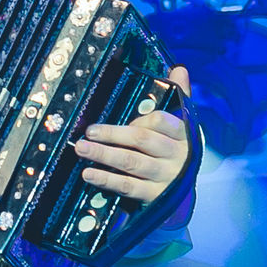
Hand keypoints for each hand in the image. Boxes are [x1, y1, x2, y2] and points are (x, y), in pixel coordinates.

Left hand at [73, 65, 191, 203]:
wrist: (185, 194)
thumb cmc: (176, 151)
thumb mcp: (183, 125)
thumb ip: (179, 96)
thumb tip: (179, 68)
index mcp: (183, 134)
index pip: (163, 121)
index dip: (142, 119)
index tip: (125, 119)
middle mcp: (177, 155)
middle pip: (142, 141)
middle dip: (113, 134)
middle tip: (89, 132)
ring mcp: (166, 177)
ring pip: (131, 162)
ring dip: (104, 155)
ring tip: (81, 149)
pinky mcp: (155, 197)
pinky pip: (127, 186)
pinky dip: (106, 179)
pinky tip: (89, 174)